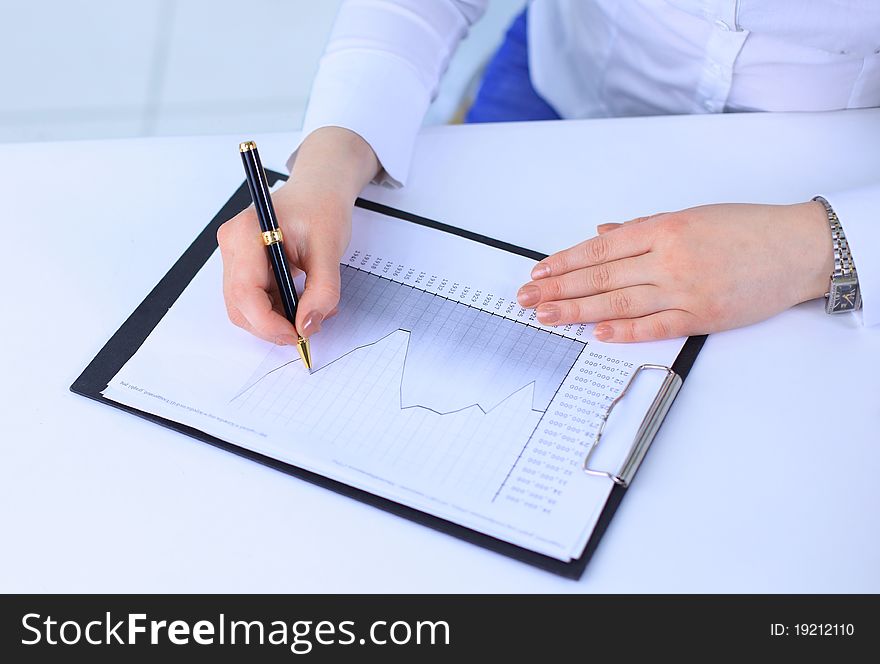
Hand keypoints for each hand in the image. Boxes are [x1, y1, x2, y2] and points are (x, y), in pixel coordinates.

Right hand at [217, 127, 377, 343]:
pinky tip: (303, 301)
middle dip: (273, 326)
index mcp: (246, 233)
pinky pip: (254, 300)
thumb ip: (322, 289)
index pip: (245, 292)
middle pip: (240, 306)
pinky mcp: (243, 266)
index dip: (269, 323)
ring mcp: (234, 257)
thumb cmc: (322, 208)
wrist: (319, 190)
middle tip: (308, 330)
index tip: (298, 336)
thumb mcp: (330, 248)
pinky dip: (278, 310)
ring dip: (277, 320)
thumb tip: (307, 326)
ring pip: (245, 308)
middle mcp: (232, 246)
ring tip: (311, 311)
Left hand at [517, 202, 833, 341]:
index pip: (600, 248)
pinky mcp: (702, 316)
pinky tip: (596, 333)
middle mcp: (668, 258)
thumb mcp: (691, 217)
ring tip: (546, 315)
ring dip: (577, 310)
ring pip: (618, 301)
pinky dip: (623, 331)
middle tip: (526, 298)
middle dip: (558, 288)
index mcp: (664, 228)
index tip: (538, 271)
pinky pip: (654, 326)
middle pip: (600, 275)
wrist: (799, 248)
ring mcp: (684, 289)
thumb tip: (603, 232)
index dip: (564, 261)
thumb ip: (643, 229)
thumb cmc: (747, 229)